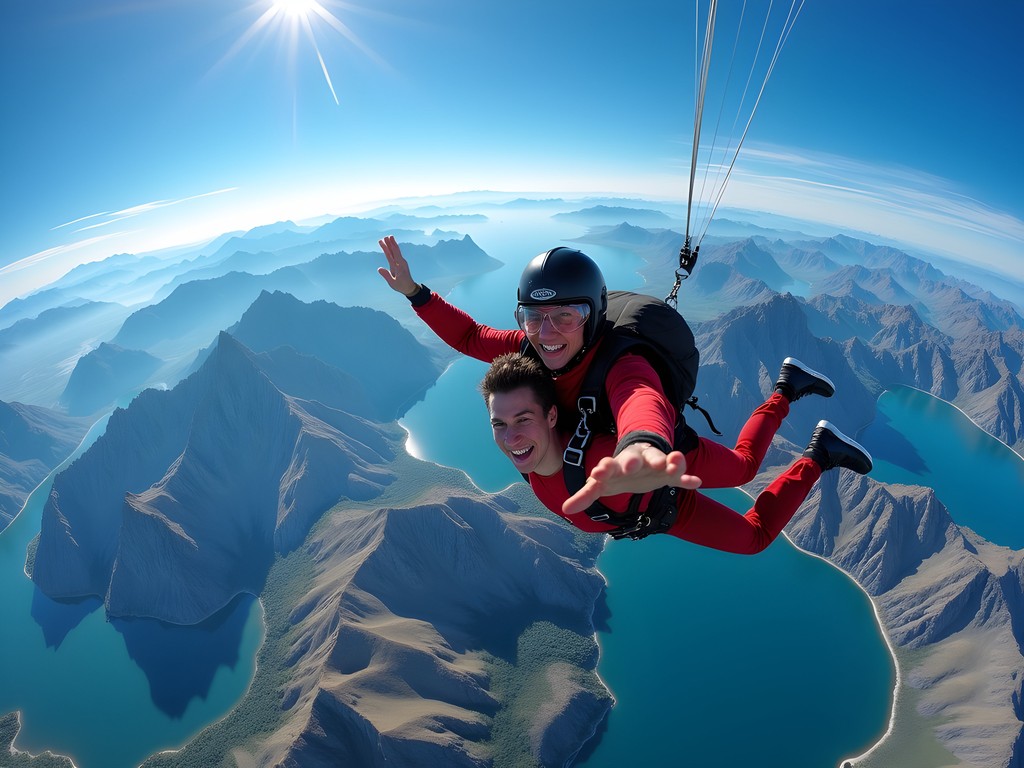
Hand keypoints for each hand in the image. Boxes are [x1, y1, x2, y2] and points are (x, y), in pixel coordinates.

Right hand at [377, 235, 418, 296]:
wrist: (409, 287)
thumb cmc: (401, 286)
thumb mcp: (393, 283)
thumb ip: (386, 275)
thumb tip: (379, 268)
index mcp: (399, 266)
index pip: (394, 254)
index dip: (390, 246)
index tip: (386, 240)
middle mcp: (400, 262)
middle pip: (394, 251)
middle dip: (390, 243)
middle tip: (385, 237)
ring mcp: (400, 262)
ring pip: (394, 252)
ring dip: (390, 245)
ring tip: (385, 239)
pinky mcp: (399, 264)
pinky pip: (395, 255)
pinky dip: (391, 250)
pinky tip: (388, 247)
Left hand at [562, 443, 700, 515]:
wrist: (638, 459)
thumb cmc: (616, 474)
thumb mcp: (601, 484)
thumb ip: (585, 495)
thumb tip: (566, 509)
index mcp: (616, 465)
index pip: (608, 465)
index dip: (603, 469)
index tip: (598, 472)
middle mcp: (636, 461)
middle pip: (634, 459)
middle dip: (633, 461)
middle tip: (632, 464)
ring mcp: (654, 465)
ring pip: (661, 459)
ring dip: (667, 461)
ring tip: (674, 462)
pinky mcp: (669, 473)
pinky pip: (680, 474)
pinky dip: (687, 477)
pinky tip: (696, 482)